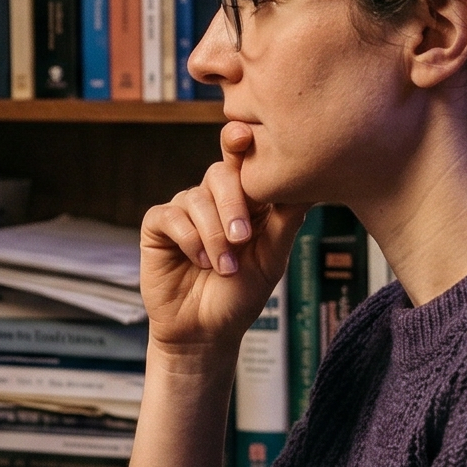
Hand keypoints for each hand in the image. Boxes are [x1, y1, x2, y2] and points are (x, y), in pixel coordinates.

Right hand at [138, 122, 305, 360]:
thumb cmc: (241, 296)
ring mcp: (185, 209)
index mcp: (246, 200)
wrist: (206, 332)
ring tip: (223, 267)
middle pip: (221, 173)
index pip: (247, 163)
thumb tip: (309, 185)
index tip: (246, 134)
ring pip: (197, 198)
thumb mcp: (271, 260)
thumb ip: (285, 222)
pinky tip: (200, 262)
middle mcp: (215, 198)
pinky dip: (189, 240)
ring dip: (214, 235)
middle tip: (242, 239)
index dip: (243, 145)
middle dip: (233, 205)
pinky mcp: (158, 225)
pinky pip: (171, 216)